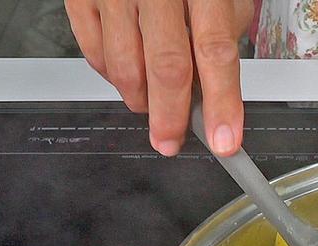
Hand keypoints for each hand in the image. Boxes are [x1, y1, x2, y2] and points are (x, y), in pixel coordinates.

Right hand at [65, 0, 253, 155]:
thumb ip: (221, 32)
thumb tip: (215, 87)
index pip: (213, 51)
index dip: (221, 102)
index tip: (224, 138)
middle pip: (164, 65)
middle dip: (170, 116)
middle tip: (172, 141)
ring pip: (125, 64)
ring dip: (140, 99)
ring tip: (152, 108)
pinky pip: (92, 48)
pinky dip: (111, 74)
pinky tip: (126, 78)